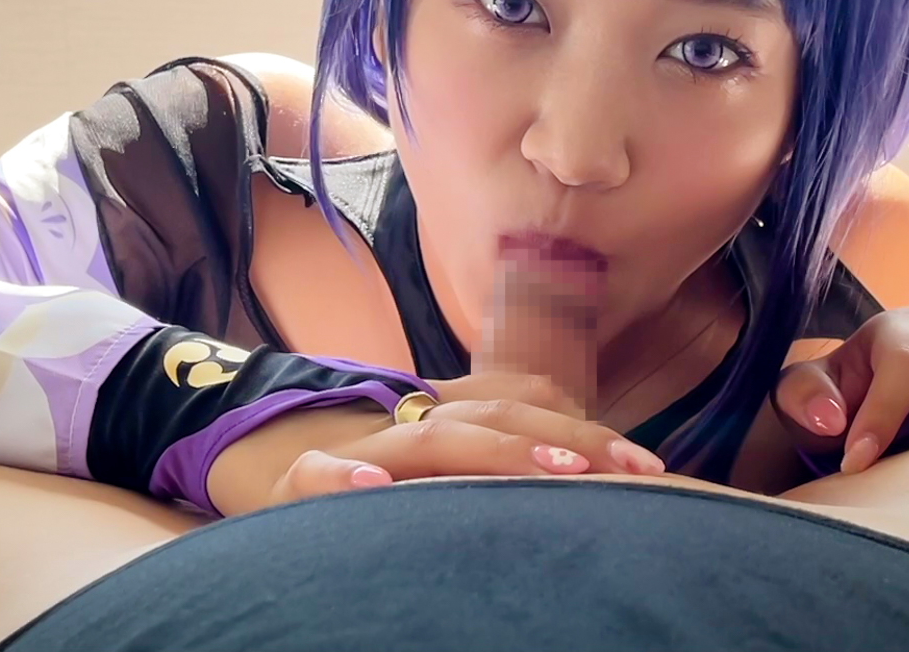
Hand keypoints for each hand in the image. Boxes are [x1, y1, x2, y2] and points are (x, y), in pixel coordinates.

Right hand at [205, 372, 665, 517]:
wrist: (259, 467)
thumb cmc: (379, 501)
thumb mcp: (448, 478)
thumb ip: (501, 469)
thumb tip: (596, 477)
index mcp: (442, 417)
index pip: (522, 407)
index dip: (585, 429)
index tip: (649, 467)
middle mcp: (403, 423)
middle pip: (492, 416)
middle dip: (563, 440)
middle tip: (628, 472)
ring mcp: (353, 455)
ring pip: (425, 439)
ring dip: (492, 452)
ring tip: (551, 472)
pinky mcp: (296, 491)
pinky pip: (317, 477)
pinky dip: (344, 481)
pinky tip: (376, 490)